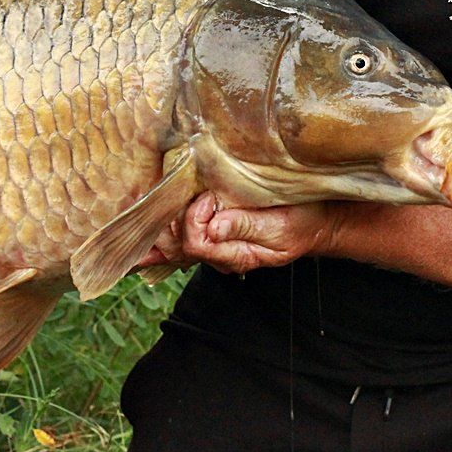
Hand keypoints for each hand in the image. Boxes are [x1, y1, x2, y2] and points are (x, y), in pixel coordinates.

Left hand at [138, 192, 338, 275]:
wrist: (318, 223)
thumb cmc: (303, 223)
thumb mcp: (281, 227)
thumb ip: (247, 226)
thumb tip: (214, 226)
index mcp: (234, 253)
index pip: (195, 240)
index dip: (194, 217)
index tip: (209, 198)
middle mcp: (219, 252)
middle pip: (177, 244)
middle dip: (166, 223)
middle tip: (163, 198)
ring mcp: (216, 244)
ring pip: (175, 244)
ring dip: (158, 230)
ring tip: (134, 216)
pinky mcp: (217, 232)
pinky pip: (183, 241)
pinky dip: (162, 243)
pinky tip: (141, 253)